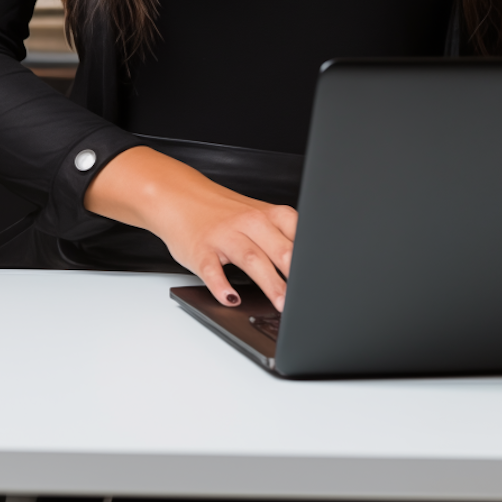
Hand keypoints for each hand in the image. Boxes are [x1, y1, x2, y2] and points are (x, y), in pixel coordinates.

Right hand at [83, 146, 296, 309]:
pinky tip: (231, 298)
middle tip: (308, 296)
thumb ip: (279, 235)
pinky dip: (221, 285)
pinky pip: (212, 270)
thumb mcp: (255, 216)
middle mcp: (248, 223)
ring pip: (251, 259)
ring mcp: (224, 236)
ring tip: (281, 304)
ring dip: (269, 283)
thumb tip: (308, 264)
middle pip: (278, 248)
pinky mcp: (201, 251)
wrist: (179, 197)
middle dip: (295, 273)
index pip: (297, 233)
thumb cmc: (221, 212)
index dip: (311, 256)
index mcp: (267, 215)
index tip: (322, 275)